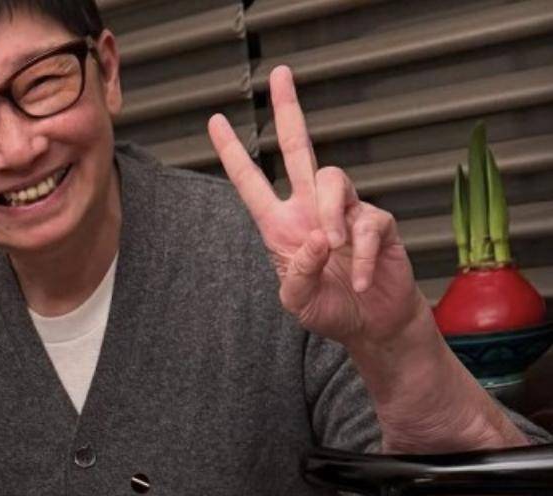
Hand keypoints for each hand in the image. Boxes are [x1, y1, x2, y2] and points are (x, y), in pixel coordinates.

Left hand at [208, 66, 427, 351]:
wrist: (372, 323)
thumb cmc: (329, 310)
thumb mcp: (298, 303)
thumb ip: (298, 275)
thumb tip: (316, 238)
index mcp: (281, 225)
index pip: (251, 182)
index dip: (233, 153)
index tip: (214, 122)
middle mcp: (310, 209)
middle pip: (298, 147)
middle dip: (288, 109)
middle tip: (280, 74)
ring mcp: (345, 211)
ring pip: (334, 179)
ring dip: (331, 214)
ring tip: (333, 248)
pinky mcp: (378, 221)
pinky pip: (369, 222)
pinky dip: (362, 255)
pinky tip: (357, 279)